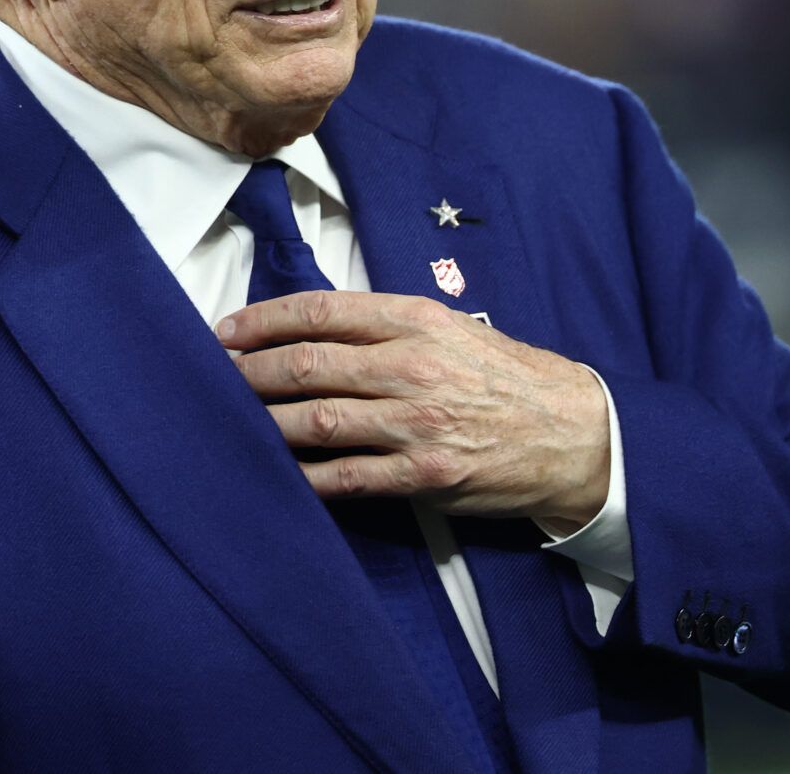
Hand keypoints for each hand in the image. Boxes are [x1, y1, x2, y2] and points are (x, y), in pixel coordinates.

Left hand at [218, 290, 610, 529]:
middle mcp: (411, 368)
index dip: (263, 320)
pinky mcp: (422, 475)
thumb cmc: (509, 377)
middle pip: (306, 365)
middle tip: (215, 378)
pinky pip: (346, 477)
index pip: (321, 312)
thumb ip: (390, 326)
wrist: (574, 433)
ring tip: (232, 421)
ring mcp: (415, 424)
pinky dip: (304, 476)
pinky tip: (278, 472)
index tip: (227, 331)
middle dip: (249, 372)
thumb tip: (317, 329)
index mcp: (417, 321)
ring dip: (264, 421)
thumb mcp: (454, 329)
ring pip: (316, 420)